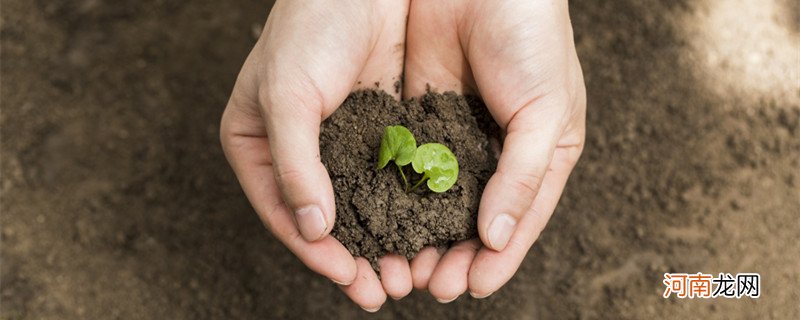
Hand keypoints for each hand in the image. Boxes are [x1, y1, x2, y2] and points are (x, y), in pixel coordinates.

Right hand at [220, 0, 412, 310]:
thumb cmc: (307, 30)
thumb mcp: (288, 97)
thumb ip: (295, 165)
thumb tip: (313, 228)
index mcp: (256, 145)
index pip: (283, 211)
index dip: (314, 251)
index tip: (348, 279)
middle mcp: (295, 150)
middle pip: (322, 217)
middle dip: (352, 257)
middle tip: (383, 293)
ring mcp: (337, 142)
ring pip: (358, 204)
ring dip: (381, 239)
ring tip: (407, 275)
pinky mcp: (375, 129)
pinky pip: (387, 177)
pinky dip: (402, 207)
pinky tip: (423, 231)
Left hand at [402, 0, 585, 300]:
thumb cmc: (534, 40)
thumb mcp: (547, 111)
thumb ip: (524, 175)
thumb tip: (498, 237)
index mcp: (540, 155)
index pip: (518, 220)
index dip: (497, 258)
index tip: (469, 287)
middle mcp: (498, 153)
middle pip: (474, 219)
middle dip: (453, 254)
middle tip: (429, 285)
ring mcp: (457, 137)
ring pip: (437, 201)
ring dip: (421, 235)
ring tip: (403, 267)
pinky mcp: (421, 117)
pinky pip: (409, 166)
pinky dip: (398, 197)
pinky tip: (382, 221)